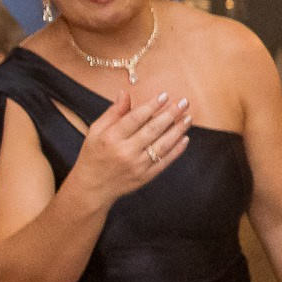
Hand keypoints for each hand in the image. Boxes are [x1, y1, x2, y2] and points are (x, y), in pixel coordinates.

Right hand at [72, 91, 191, 202]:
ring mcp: (137, 165)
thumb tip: (125, 93)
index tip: (164, 95)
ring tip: (188, 118)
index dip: (151, 106)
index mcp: (111, 138)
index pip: (135, 118)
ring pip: (162, 145)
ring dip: (178, 130)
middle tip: (183, 102)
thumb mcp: (96, 131)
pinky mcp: (145, 176)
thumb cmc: (94, 155)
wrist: (93, 187)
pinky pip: (165, 161)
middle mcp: (125, 152)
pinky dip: (177, 150)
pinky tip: (185, 138)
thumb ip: (113, 113)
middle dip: (171, 114)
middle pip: (152, 129)